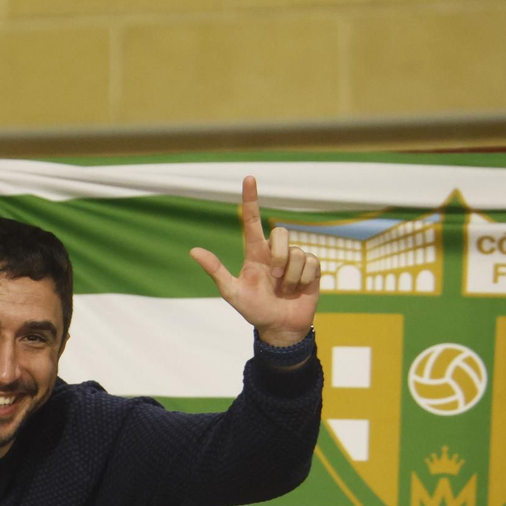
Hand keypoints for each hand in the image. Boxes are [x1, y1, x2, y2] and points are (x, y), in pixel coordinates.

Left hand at [189, 176, 320, 349]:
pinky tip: (299, 289)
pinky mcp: (312, 268)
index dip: (250, 199)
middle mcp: (275, 252)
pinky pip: (312, 262)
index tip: (248, 177)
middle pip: (281, 233)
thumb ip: (216, 271)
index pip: (252, 220)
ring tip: (284, 289)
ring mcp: (295, 259)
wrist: (280, 328)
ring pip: (298, 251)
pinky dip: (304, 279)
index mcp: (255, 253)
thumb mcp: (232, 293)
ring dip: (291, 275)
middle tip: (274, 278)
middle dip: (279, 257)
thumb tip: (193, 251)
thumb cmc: (254, 310)